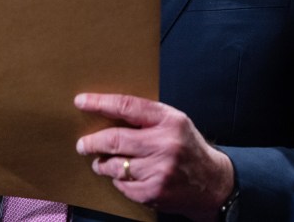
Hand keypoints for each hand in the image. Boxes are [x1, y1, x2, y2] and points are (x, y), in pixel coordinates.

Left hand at [75, 93, 234, 221]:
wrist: (212, 183)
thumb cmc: (187, 146)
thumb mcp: (175, 122)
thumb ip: (147, 117)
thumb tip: (107, 111)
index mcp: (169, 121)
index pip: (127, 106)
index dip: (100, 103)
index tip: (81, 102)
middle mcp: (164, 144)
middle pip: (115, 140)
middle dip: (92, 142)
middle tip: (83, 144)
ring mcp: (158, 170)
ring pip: (115, 165)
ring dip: (102, 163)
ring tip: (100, 161)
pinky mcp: (153, 192)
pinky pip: (122, 185)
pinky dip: (118, 180)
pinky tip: (124, 176)